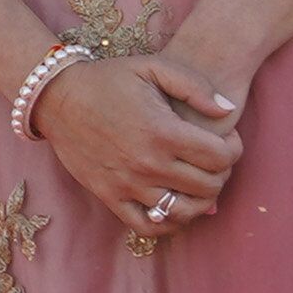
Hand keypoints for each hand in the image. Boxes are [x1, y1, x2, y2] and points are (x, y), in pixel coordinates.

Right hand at [35, 54, 241, 236]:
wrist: (57, 98)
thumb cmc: (109, 79)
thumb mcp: (153, 66)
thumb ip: (195, 86)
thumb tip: (228, 110)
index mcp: (163, 131)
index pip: (221, 157)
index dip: (234, 148)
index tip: (227, 139)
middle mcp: (148, 163)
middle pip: (209, 186)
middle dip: (222, 173)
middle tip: (214, 159)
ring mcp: (128, 184)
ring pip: (184, 211)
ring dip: (201, 199)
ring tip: (198, 182)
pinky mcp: (110, 197)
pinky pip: (148, 226)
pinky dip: (168, 222)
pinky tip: (174, 204)